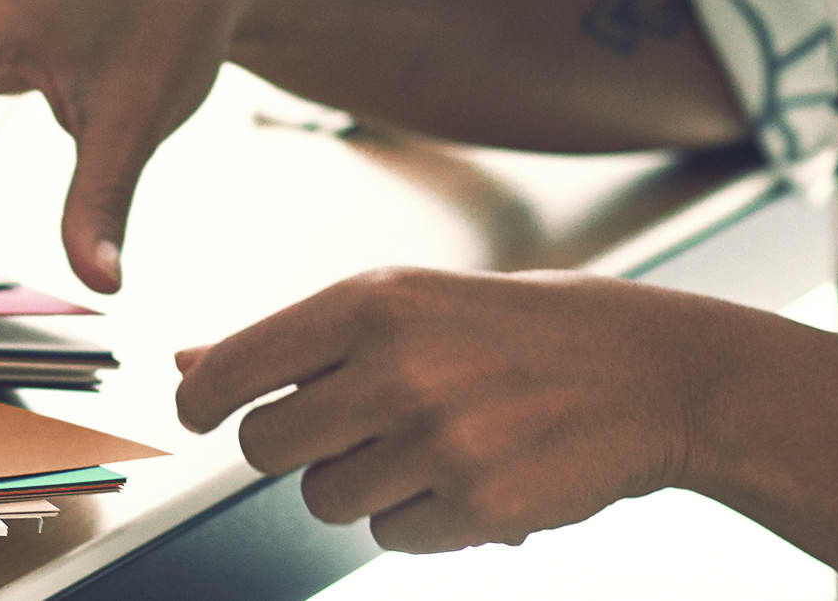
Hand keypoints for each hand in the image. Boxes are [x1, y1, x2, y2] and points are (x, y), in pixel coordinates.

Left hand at [172, 268, 729, 553]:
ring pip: (327, 501)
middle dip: (294, 450)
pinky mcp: (477, 505)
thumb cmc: (514, 330)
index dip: (203, 401)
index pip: (235, 369)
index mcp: (371, 299)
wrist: (649, 372)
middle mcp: (396, 368)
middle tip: (346, 429)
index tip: (200, 413)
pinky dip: (419, 518)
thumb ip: (294, 341)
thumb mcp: (405, 303)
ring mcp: (437, 442)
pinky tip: (470, 472)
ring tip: (428, 443)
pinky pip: (391, 537)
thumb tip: (188, 366)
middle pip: (267, 450)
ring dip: (363, 484)